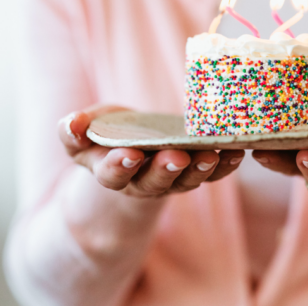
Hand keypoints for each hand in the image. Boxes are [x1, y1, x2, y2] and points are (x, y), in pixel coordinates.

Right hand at [58, 105, 244, 197]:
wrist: (133, 141)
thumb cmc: (105, 132)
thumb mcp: (85, 128)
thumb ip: (73, 130)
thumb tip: (71, 125)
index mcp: (110, 172)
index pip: (113, 174)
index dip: (120, 165)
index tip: (130, 153)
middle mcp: (141, 183)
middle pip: (154, 182)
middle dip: (166, 170)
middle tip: (177, 157)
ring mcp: (171, 181)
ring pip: (187, 180)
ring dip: (201, 168)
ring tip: (213, 153)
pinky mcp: (195, 172)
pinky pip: (212, 173)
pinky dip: (226, 165)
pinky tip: (236, 151)